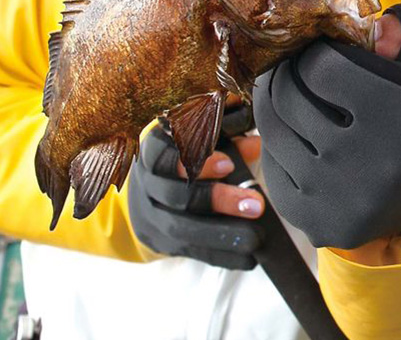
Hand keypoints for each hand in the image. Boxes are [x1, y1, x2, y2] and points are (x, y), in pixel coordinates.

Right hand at [128, 104, 265, 269]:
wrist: (143, 196)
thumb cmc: (182, 161)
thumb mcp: (197, 145)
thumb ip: (226, 142)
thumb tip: (257, 145)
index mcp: (153, 152)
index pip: (165, 155)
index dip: (195, 162)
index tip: (228, 165)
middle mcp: (147, 184)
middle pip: (177, 195)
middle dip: (218, 200)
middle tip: (256, 205)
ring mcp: (151, 216)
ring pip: (180, 228)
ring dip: (221, 233)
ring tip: (255, 237)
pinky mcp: (161, 241)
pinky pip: (190, 251)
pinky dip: (220, 256)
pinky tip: (248, 258)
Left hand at [253, 3, 400, 249]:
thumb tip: (379, 22)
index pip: (322, 67)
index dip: (318, 52)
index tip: (324, 50)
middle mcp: (373, 164)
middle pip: (290, 97)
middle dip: (289, 72)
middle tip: (297, 65)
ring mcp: (343, 200)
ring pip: (273, 131)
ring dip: (277, 104)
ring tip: (293, 92)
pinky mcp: (321, 224)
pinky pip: (272, 168)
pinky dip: (280, 145)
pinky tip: (301, 134)